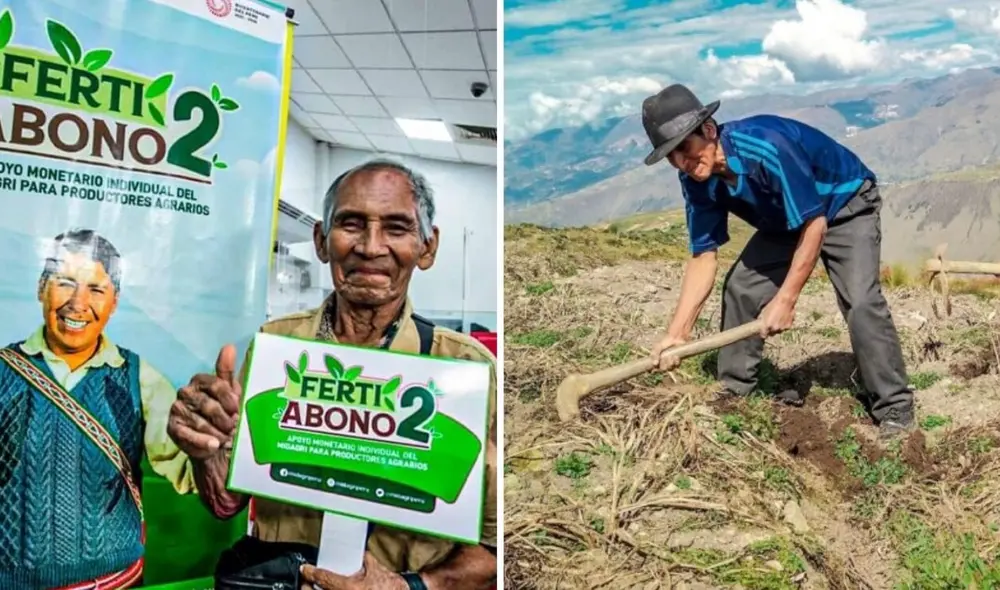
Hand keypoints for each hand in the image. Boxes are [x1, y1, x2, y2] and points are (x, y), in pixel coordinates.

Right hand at [167, 344, 241, 459]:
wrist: (216, 443)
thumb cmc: (226, 414)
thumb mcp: (232, 394)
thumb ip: (227, 372)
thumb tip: (228, 346)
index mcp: (200, 381)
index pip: (216, 384)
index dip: (229, 399)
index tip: (237, 411)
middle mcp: (185, 392)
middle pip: (209, 405)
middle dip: (224, 420)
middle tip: (233, 428)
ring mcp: (177, 410)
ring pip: (200, 422)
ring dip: (217, 433)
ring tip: (226, 438)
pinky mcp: (172, 428)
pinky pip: (188, 435)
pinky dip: (202, 442)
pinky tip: (213, 445)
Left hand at [300, 553, 406, 589]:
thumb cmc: (391, 587)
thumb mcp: (376, 568)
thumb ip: (364, 559)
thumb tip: (359, 554)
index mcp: (348, 587)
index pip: (323, 578)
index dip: (311, 572)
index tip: (305, 569)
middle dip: (309, 586)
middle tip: (307, 580)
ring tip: (315, 587)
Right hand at [651, 333, 688, 370]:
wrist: (676, 337)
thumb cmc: (665, 341)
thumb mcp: (657, 347)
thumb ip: (654, 355)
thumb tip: (654, 364)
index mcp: (657, 359)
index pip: (653, 368)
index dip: (652, 370)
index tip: (653, 368)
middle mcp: (663, 362)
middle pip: (662, 369)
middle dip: (664, 365)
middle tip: (665, 358)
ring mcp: (670, 363)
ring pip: (669, 369)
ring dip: (670, 363)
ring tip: (671, 356)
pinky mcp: (677, 362)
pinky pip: (676, 366)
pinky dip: (676, 362)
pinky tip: (676, 356)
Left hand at [760, 296, 795, 337]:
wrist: (785, 301)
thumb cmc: (773, 305)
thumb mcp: (764, 311)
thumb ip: (761, 319)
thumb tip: (759, 322)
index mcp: (766, 326)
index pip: (763, 335)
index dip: (763, 334)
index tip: (763, 332)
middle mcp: (774, 329)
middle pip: (771, 334)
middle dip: (771, 330)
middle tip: (771, 324)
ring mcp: (782, 328)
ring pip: (778, 331)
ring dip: (777, 328)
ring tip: (778, 320)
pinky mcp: (788, 326)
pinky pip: (784, 328)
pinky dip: (783, 325)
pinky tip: (783, 319)